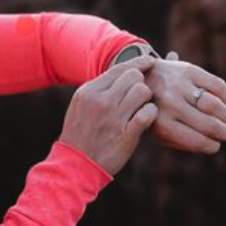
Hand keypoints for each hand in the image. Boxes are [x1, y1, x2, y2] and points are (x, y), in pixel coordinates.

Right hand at [59, 55, 158, 175]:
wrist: (75, 164)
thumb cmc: (80, 133)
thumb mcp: (81, 104)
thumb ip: (99, 88)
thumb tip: (124, 71)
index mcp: (89, 91)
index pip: (120, 68)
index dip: (139, 63)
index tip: (150, 62)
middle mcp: (100, 100)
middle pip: (134, 76)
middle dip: (141, 83)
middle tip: (140, 95)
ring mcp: (113, 117)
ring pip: (143, 91)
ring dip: (146, 99)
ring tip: (140, 107)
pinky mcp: (126, 135)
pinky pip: (148, 113)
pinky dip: (150, 114)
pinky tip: (145, 119)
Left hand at [145, 54, 225, 153]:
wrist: (138, 77)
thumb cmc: (153, 110)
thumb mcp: (159, 131)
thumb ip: (181, 142)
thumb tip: (211, 145)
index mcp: (163, 124)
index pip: (198, 141)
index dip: (213, 146)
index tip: (214, 144)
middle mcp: (170, 104)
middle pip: (211, 125)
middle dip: (223, 132)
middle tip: (224, 132)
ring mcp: (179, 86)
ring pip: (215, 105)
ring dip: (225, 114)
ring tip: (223, 116)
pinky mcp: (188, 70)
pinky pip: (218, 86)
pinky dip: (225, 96)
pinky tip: (221, 100)